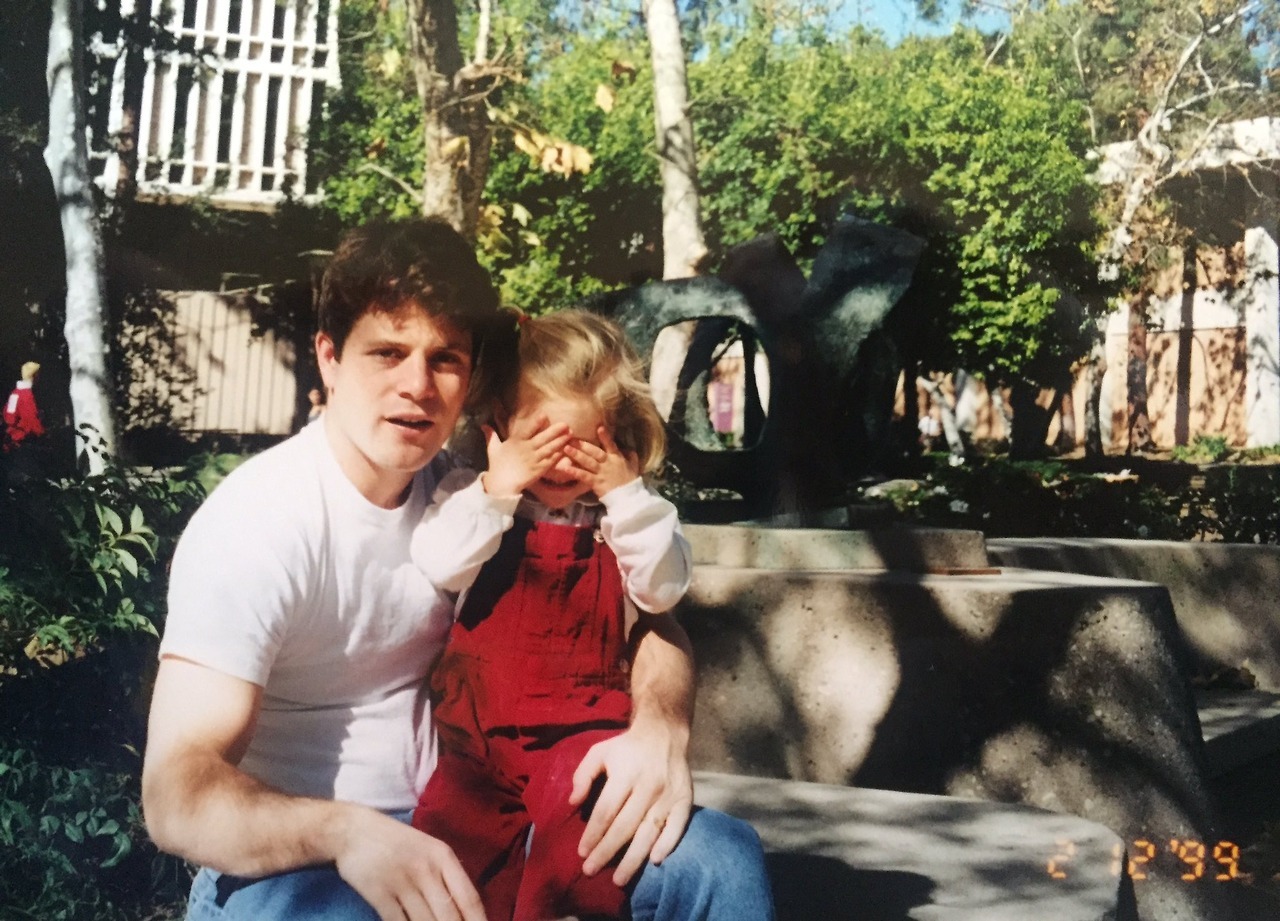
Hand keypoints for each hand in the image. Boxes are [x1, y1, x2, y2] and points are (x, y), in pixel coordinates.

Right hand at [333, 807, 486, 920]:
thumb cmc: (396, 842)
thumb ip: (447, 876)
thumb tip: (467, 911)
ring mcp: (401, 881)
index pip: (469, 897)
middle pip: (449, 915)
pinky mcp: (378, 893)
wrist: (353, 830)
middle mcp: (426, 869)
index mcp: (443, 856)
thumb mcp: (428, 849)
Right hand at [481, 415, 570, 497]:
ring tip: (570, 434)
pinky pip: (550, 461)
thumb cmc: (497, 466)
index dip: (536, 422)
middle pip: (543, 439)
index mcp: (516, 442)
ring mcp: (534, 460)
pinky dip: (559, 455)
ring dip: (561, 441)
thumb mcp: (493, 449)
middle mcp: (526, 450)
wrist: (501, 485)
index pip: (527, 430)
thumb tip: (483, 425)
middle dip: (555, 431)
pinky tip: (567, 450)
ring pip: (549, 449)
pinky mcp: (539, 470)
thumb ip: (491, 435)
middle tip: (566, 424)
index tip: (545, 415)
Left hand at [561, 427, 638, 497]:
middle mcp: (608, 463)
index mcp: (617, 458)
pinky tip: (565, 468)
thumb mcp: (634, 466)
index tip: (599, 428)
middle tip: (571, 438)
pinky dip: (574, 472)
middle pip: (595, 452)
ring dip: (577, 455)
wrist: (628, 497)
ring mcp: (601, 473)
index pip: (611, 445)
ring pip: (588, 462)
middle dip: (584, 445)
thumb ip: (631, 455)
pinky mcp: (596, 482)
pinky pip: (584, 476)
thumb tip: (628, 448)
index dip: (605, 437)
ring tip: (566, 448)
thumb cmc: (630, 480)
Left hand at [569, 719, 692, 886]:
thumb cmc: (626, 748)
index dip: (593, 833)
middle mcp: (648, 785)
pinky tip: (655, 861)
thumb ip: (583, 775)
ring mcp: (668, 794)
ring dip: (634, 858)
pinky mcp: (685, 799)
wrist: (664, 732)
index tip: (582, 852)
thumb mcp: (599, 752)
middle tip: (590, 871)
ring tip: (618, 879)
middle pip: (625, 825)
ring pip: (649, 831)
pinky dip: (668, 844)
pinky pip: (677, 826)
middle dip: (606, 851)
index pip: (606, 810)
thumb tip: (573, 802)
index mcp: (625, 773)